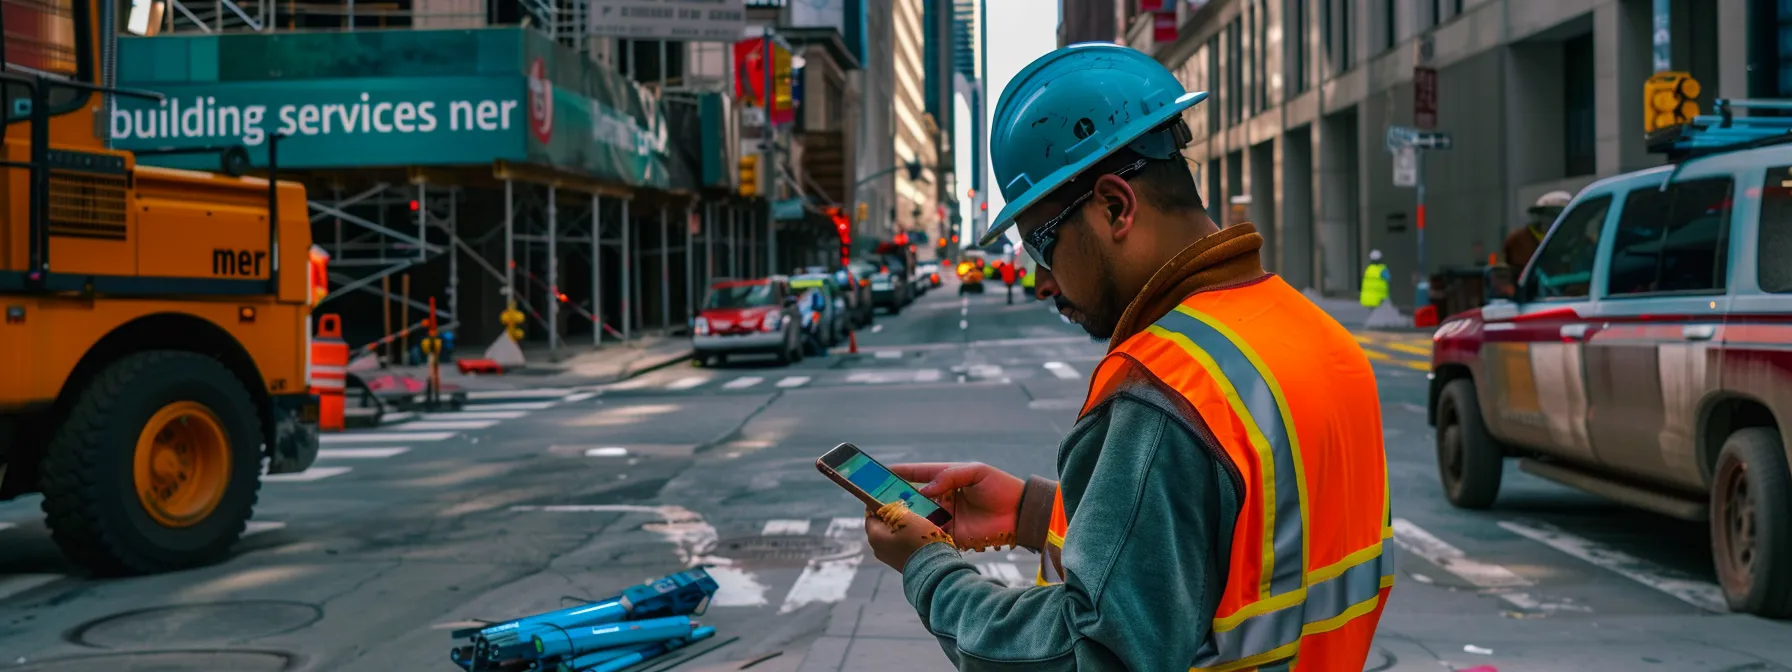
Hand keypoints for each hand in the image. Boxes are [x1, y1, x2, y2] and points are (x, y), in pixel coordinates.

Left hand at [865, 501, 954, 571]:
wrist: (934, 568)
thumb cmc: (918, 540)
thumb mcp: (906, 517)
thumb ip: (893, 509)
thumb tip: (888, 507)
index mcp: (874, 536)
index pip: (870, 515)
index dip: (878, 505)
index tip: (890, 498)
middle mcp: (877, 548)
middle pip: (881, 526)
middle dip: (891, 516)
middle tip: (905, 507)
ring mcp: (888, 558)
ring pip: (891, 535)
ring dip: (900, 527)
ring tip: (915, 519)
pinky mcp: (900, 563)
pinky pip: (899, 545)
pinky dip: (906, 537)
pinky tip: (918, 533)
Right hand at [888, 462, 1024, 551]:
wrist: (1020, 513)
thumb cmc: (1000, 487)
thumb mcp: (976, 472)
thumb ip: (949, 476)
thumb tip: (925, 489)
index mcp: (946, 479)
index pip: (917, 474)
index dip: (898, 472)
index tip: (878, 471)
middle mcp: (942, 498)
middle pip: (913, 498)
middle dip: (895, 498)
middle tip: (875, 498)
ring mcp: (945, 517)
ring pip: (918, 518)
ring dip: (905, 518)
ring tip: (886, 517)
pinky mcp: (952, 535)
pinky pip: (931, 535)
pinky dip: (920, 535)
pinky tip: (907, 535)